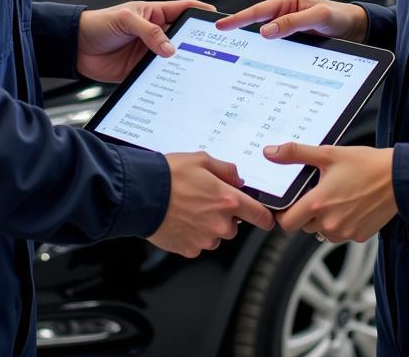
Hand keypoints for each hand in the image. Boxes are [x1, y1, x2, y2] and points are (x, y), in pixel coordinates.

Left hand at [77, 0, 213, 81]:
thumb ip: (148, 32)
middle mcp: (156, 33)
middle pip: (183, 38)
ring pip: (173, 59)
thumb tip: (170, 49)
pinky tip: (176, 86)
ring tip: (198, 72)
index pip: (184, 10)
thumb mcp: (125, 19)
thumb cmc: (99, 24)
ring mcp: (149, 53)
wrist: (75, 47)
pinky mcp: (141, 71)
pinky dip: (167, 81)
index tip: (218, 22)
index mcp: (155, 14)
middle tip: (213, 53)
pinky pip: (159, 76)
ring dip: (183, 65)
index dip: (201, 14)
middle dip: (197, 44)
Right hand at [147, 152, 274, 257]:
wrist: (141, 194)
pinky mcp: (189, 249)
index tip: (267, 218)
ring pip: (216, 236)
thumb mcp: (202, 159)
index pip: (260, 215)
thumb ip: (226, 170)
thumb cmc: (169, 175)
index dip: (265, 217)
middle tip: (205, 201)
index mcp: (228, 200)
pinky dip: (192, 234)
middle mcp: (220, 223)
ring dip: (208, 226)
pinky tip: (180, 219)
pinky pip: (198, 243)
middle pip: (234, 226)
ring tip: (189, 209)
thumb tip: (237, 179)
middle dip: (225, 215)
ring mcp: (204, 239)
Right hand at [215, 0, 367, 42]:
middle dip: (237, 28)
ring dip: (251, 41)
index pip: (257, 11)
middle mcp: (284, 11)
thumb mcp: (318, 17)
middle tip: (218, 36)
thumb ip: (292, 23)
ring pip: (264, 34)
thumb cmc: (339, 17)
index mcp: (287, 0)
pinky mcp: (292, 38)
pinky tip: (256, 58)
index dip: (238, 18)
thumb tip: (266, 31)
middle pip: (256, 22)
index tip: (220, 25)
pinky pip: (274, 44)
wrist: (357, 28)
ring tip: (230, 50)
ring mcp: (287, 25)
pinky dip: (264, 50)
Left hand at [266, 142, 396, 243]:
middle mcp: (330, 223)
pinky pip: (340, 234)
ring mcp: (345, 232)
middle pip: (303, 226)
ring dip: (323, 219)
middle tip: (318, 192)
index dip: (283, 214)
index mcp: (318, 204)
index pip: (286, 223)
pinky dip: (340, 223)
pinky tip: (349, 205)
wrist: (398, 179)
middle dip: (306, 212)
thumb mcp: (328, 154)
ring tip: (336, 197)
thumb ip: (296, 154)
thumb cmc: (365, 165)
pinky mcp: (359, 237)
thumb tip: (270, 153)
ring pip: (321, 231)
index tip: (288, 203)